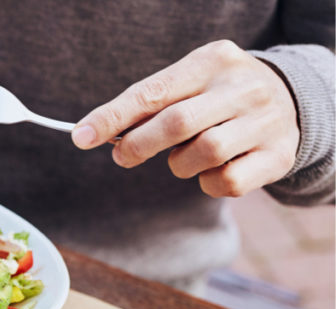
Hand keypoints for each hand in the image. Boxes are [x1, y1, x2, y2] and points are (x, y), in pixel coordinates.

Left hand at [73, 40, 298, 197]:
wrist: (291, 99)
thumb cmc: (218, 94)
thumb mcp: (189, 81)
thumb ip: (149, 103)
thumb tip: (95, 131)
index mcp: (213, 61)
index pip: (153, 91)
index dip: (113, 116)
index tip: (81, 136)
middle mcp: (244, 88)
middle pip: (176, 123)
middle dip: (138, 145)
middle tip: (122, 155)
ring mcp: (266, 122)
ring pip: (203, 154)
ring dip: (178, 164)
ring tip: (181, 156)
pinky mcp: (278, 156)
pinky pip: (226, 182)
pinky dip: (206, 182)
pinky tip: (208, 170)